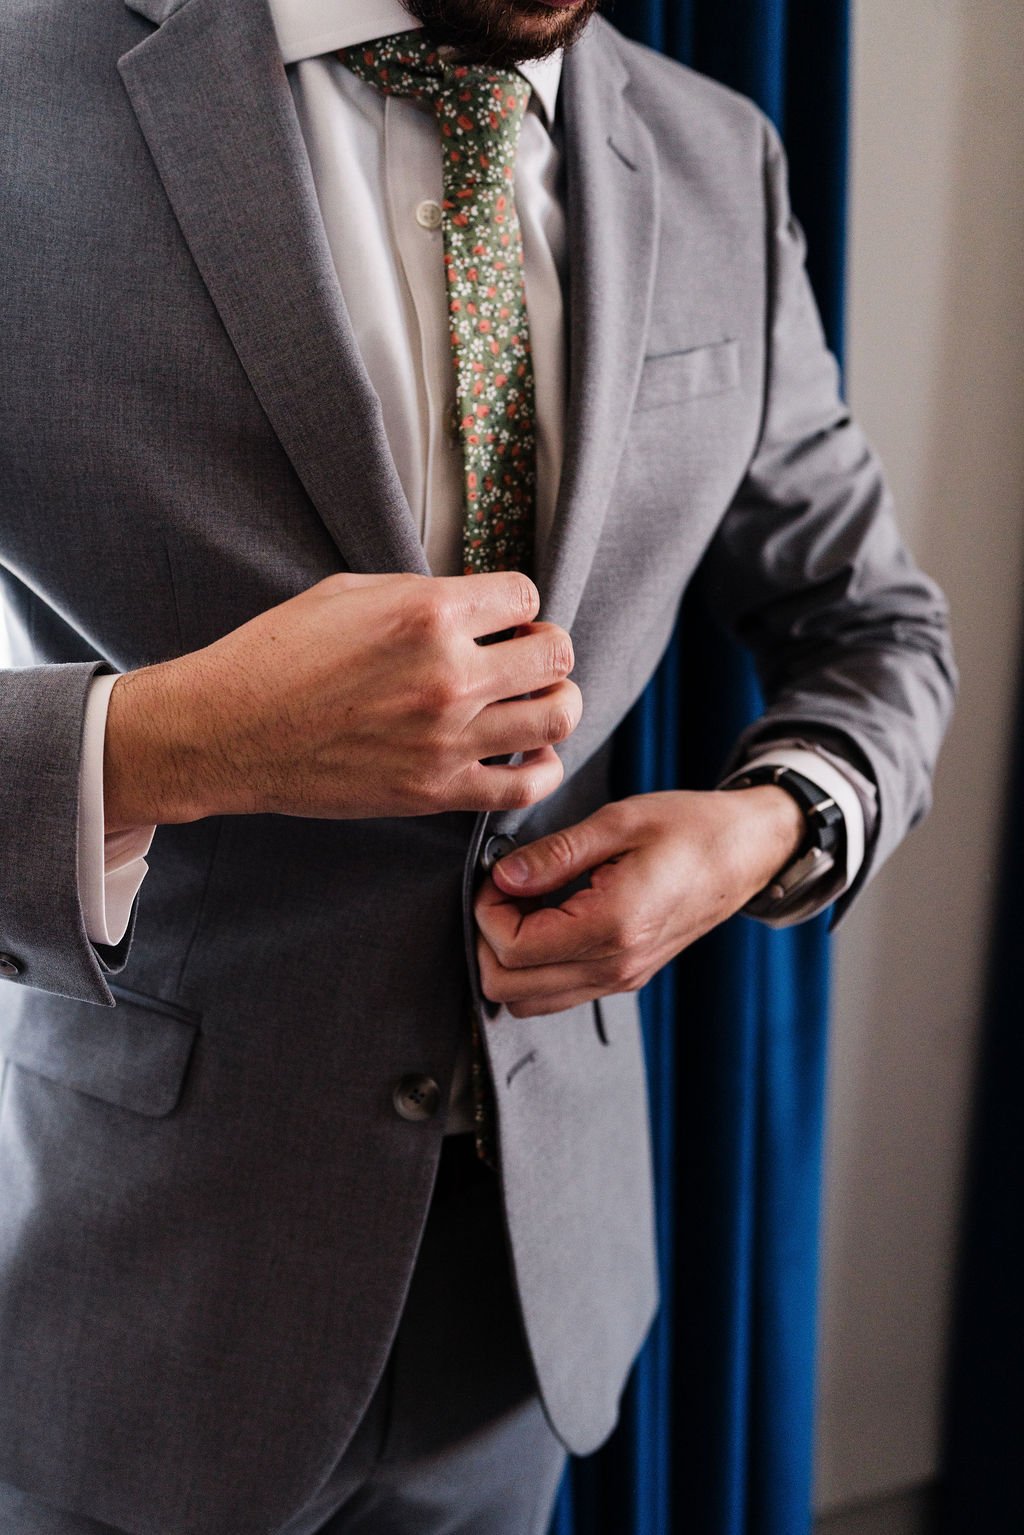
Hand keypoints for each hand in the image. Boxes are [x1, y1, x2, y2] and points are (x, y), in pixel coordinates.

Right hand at [103, 571, 581, 828]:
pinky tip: (522, 753)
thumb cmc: (277, 655)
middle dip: (547, 649)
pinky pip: (528, 786)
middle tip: (525, 657)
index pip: (527, 597)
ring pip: (558, 716)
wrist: (227, 732)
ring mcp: (448, 737)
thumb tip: (476, 606)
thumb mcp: (349, 592)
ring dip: (554, 703)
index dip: (518, 606)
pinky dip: (541, 768)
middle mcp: (448, 673)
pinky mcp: (437, 789)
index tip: (503, 619)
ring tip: (530, 702)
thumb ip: (424, 595)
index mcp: (427, 613)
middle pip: (556, 654)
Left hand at [474, 787, 804, 1015]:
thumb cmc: (691, 827)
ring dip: (510, 958)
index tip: (499, 874)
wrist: (748, 851)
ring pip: (528, 1001)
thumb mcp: (619, 822)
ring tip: (526, 905)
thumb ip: (555, 854)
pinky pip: (558, 993)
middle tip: (505, 891)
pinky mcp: (625, 978)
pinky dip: (536, 966)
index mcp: (614, 925)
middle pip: (509, 988)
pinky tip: (548, 917)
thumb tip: (503, 876)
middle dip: (489, 939)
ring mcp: (621, 978)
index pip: (513, 948)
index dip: (487, 911)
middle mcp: (616, 966)